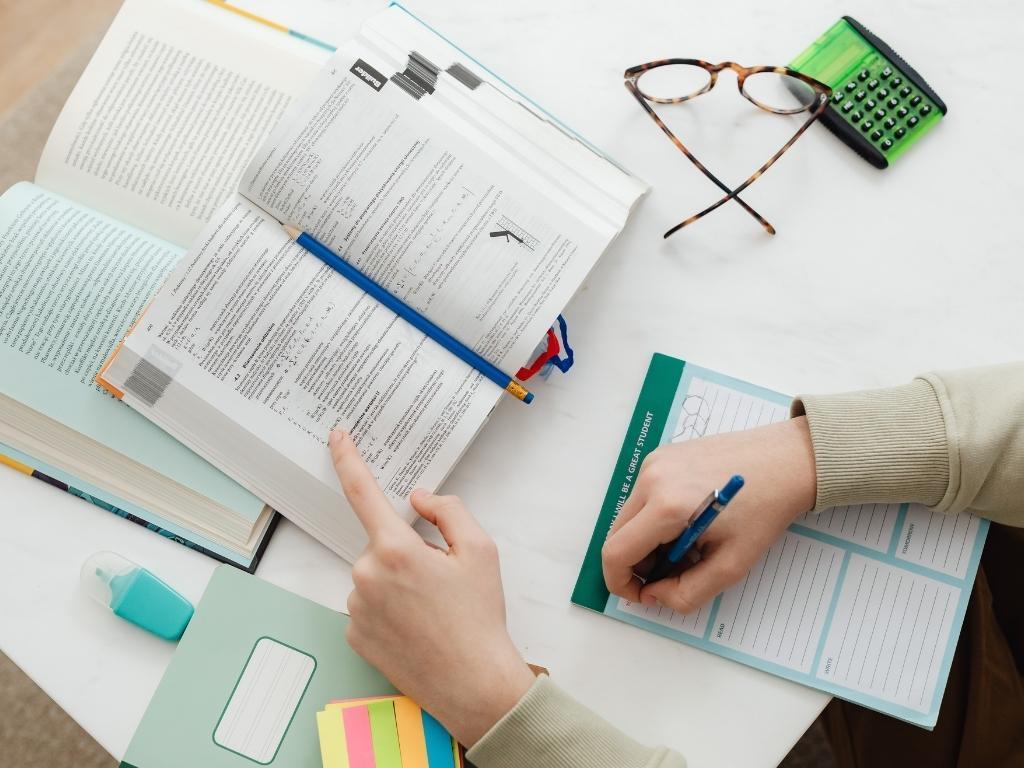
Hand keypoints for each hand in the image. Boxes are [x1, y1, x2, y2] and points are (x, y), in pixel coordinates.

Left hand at [329, 429, 534, 746]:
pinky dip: (387, 608)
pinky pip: (367, 605)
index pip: (362, 491)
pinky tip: (415, 627)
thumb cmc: (480, 616)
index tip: (337, 436)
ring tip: (432, 610)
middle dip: (407, 552)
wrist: (473, 683)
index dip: (347, 459)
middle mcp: (366, 575)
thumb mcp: (481, 550)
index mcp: (395, 549)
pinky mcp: (353, 635)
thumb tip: (418, 498)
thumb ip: (448, 510)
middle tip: (441, 581)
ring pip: (374, 576)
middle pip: (381, 544)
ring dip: (396, 582)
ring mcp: (355, 608)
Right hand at [602, 417, 815, 613]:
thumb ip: (687, 593)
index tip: (643, 595)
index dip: (621, 583)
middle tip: (673, 573)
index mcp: (666, 506)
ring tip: (688, 546)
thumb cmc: (765, 510)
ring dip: (648, 541)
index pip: (616, 553)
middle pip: (617, 535)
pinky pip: (642, 497)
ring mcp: (654, 463)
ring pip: (629, 517)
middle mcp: (651, 478)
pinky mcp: (661, 455)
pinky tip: (689, 521)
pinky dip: (655, 518)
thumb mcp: (731, 565)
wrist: (786, 460)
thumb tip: (655, 595)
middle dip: (638, 563)